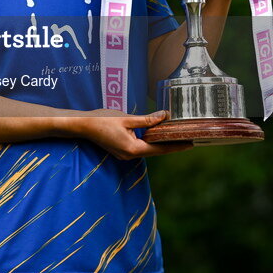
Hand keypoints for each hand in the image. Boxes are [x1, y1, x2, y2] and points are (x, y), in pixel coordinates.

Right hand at [68, 110, 193, 159]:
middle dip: (170, 144)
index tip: (190, 144)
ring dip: (160, 143)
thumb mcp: (127, 118)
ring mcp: (125, 155)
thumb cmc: (102, 120)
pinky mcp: (121, 151)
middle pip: (155, 151)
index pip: (160, 149)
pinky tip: (156, 135)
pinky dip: (149, 142)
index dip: (176, 146)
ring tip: (175, 135)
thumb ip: (147, 120)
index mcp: (133, 149)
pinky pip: (139, 147)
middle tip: (187, 138)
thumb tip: (165, 116)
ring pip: (147, 149)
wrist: (82, 125)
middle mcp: (130, 155)